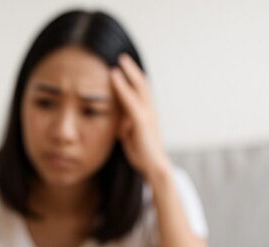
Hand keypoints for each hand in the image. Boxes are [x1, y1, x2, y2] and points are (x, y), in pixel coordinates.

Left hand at [110, 53, 172, 184]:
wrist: (154, 167)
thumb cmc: (143, 154)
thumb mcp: (130, 137)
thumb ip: (126, 127)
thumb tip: (121, 122)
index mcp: (147, 114)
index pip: (140, 92)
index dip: (133, 79)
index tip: (124, 68)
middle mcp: (150, 110)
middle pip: (142, 84)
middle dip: (132, 70)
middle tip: (122, 57)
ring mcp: (147, 114)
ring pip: (138, 88)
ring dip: (128, 73)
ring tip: (118, 61)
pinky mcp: (142, 121)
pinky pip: (130, 100)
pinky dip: (122, 87)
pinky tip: (114, 77)